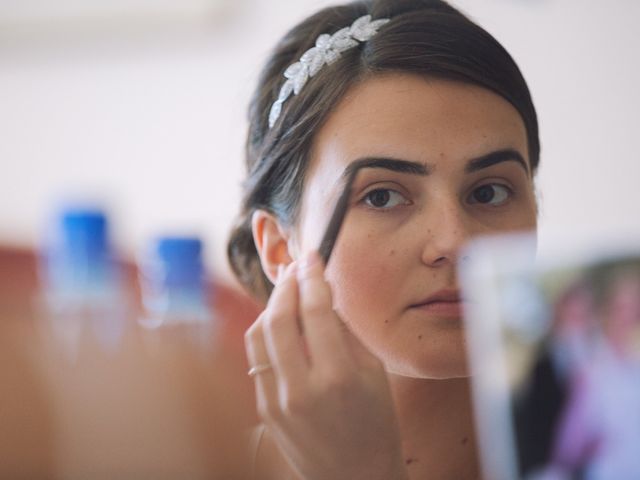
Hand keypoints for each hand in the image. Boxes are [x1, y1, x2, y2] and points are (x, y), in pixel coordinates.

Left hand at [245, 251, 408, 479]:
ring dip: (271, 304)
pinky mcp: (264, 409)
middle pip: (279, 317)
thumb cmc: (374, 425)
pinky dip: (266, 332)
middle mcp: (302, 389)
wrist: (354, 477)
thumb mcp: (375, 374)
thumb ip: (345, 331)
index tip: (313, 257)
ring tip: (287, 290)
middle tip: (297, 266)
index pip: (316, 310)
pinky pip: (256, 358)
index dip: (313, 276)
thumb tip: (323, 293)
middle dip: (287, 283)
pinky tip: (279, 321)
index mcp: (338, 377)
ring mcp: (277, 401)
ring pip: (259, 334)